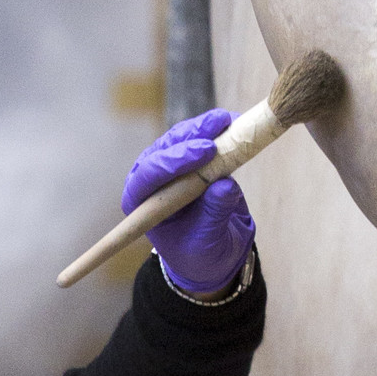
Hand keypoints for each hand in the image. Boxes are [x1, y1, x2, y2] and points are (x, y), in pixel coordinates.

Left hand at [123, 111, 255, 295]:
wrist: (214, 251)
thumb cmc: (201, 254)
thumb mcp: (208, 242)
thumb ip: (213, 216)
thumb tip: (225, 186)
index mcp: (142, 205)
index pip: (149, 175)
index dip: (175, 159)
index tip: (206, 151)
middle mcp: (150, 181)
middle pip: (165, 148)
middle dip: (192, 135)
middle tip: (220, 126)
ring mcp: (170, 166)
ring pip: (181, 136)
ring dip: (204, 126)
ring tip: (228, 120)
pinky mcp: (191, 158)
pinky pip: (199, 137)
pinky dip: (217, 129)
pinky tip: (234, 122)